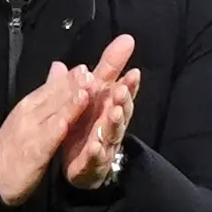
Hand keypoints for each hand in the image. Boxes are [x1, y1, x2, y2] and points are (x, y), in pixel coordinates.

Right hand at [0, 62, 89, 207]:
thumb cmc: (12, 148)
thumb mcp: (27, 116)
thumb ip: (46, 93)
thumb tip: (59, 66)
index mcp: (28, 106)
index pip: (50, 88)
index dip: (67, 79)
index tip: (84, 68)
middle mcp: (28, 115)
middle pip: (53, 97)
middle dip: (72, 84)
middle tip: (89, 72)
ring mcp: (29, 133)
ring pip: (53, 113)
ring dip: (70, 101)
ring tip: (85, 89)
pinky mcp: (32, 152)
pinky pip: (47, 138)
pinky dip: (58, 128)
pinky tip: (69, 122)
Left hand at [63, 35, 140, 190]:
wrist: (78, 167)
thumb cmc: (87, 129)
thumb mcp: (91, 98)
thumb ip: (101, 73)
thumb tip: (112, 43)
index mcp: (109, 109)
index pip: (122, 95)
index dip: (129, 85)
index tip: (133, 72)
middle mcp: (111, 128)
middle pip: (121, 113)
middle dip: (123, 102)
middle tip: (121, 90)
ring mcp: (104, 147)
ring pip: (112, 135)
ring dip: (114, 124)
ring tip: (114, 113)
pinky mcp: (92, 165)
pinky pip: (95, 159)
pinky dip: (95, 153)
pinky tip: (94, 145)